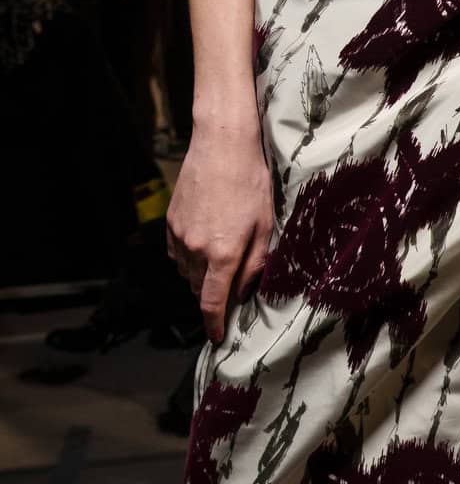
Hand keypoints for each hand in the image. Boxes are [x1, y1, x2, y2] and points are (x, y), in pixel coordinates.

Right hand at [166, 121, 273, 340]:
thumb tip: (245, 290)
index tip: (217, 337)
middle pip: (197, 290)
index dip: (214, 324)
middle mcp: (196, 249)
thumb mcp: (265, 226)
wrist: (222, 146)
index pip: (212, 302)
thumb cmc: (250, 183)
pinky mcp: (170, 221)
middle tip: (228, 293)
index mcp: (222, 254)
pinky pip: (176, 253)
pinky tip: (203, 247)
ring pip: (185, 272)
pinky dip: (187, 259)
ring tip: (219, 263)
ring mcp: (179, 235)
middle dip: (211, 298)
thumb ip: (255, 264)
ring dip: (199, 277)